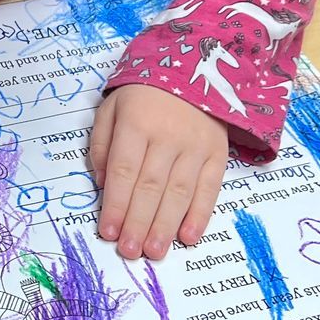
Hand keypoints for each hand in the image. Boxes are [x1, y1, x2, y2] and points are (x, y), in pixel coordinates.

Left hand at [89, 85, 228, 261]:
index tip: (108, 231)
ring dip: (165, 226)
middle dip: (138, 223)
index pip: (123, 171)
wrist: (195, 68)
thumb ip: (101, 145)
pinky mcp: (218, 153)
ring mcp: (195, 146)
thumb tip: (102, 185)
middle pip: (150, 187)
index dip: (115, 204)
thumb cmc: (143, 94)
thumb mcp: (111, 108)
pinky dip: (200, 215)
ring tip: (154, 251)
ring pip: (178, 192)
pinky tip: (188, 237)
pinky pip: (210, 188)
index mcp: (135, 123)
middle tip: (130, 251)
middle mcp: (167, 136)